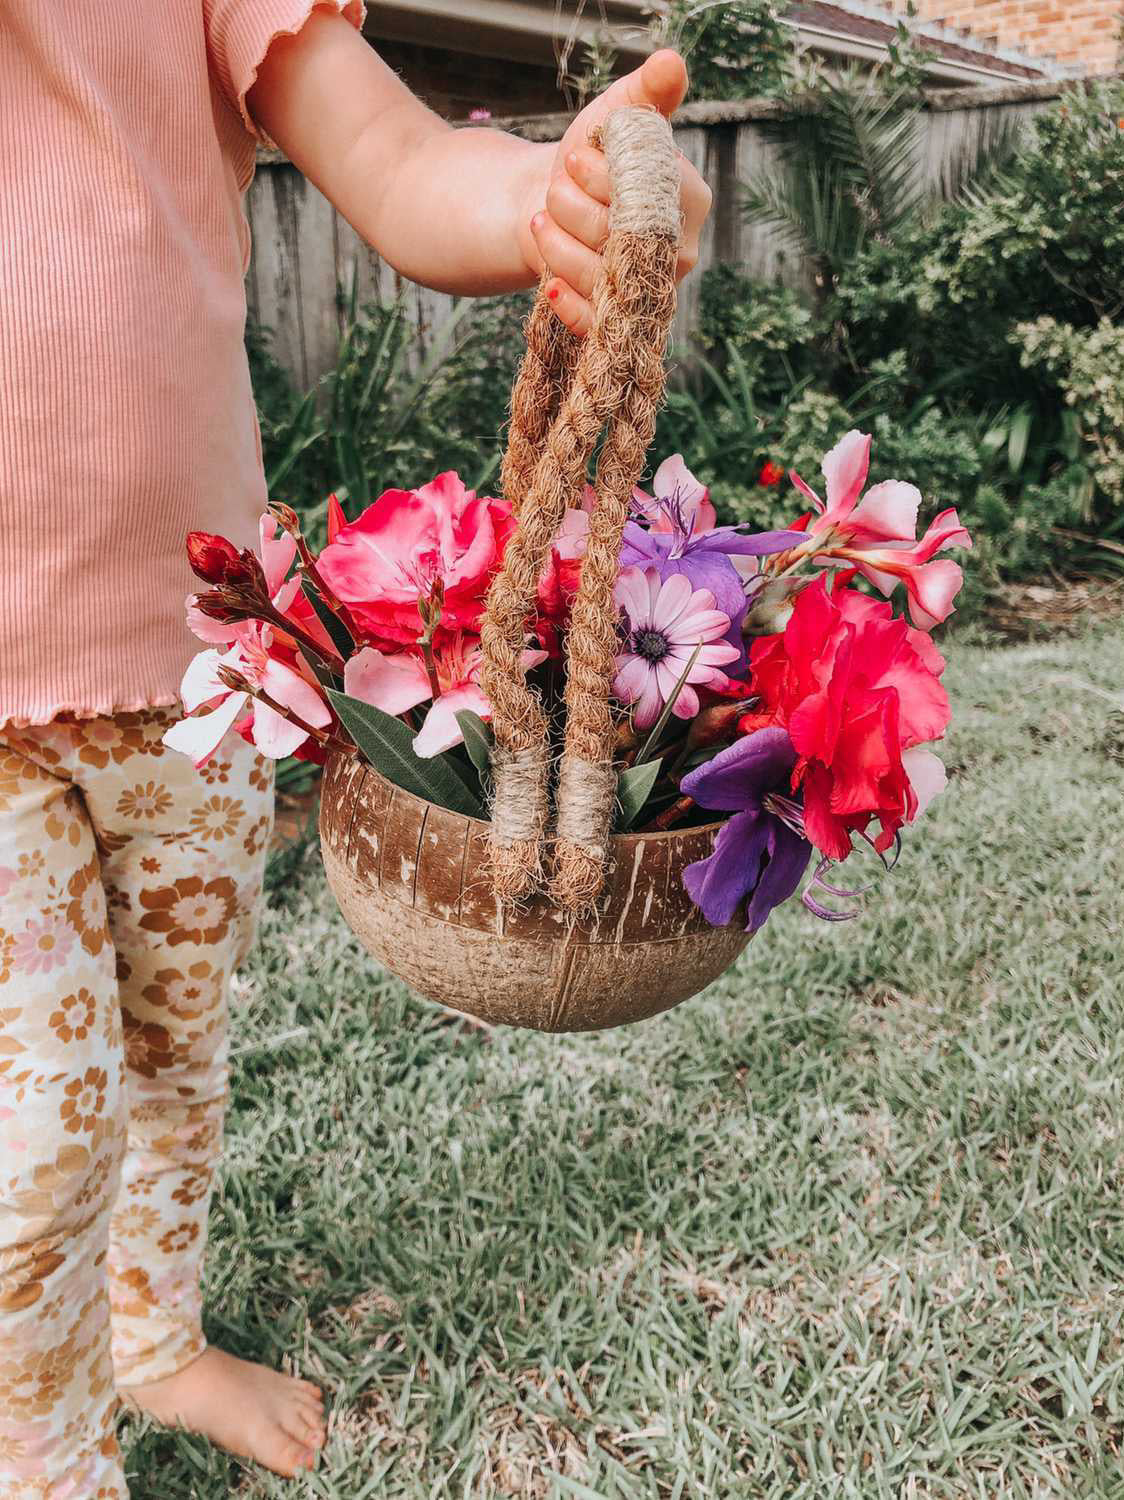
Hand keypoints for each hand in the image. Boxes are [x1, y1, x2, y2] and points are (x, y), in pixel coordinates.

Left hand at [520, 50, 711, 334]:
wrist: (552, 207)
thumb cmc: (590, 161)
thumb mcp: (616, 119)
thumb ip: (645, 94)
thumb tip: (670, 62)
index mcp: (690, 199)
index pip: (650, 194)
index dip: (605, 178)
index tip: (575, 157)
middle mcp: (680, 250)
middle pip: (625, 238)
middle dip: (576, 209)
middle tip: (555, 189)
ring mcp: (652, 290)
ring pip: (604, 277)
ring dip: (560, 247)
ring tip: (542, 220)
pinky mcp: (620, 319)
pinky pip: (599, 322)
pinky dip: (570, 304)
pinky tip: (550, 283)